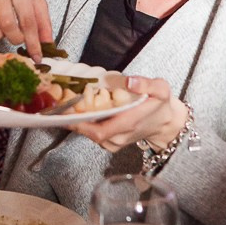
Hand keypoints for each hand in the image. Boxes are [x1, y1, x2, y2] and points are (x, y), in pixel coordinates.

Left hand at [69, 77, 189, 152]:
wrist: (166, 123)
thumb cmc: (160, 105)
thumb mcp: (160, 89)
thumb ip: (146, 84)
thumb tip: (129, 81)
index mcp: (128, 124)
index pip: (98, 131)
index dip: (79, 124)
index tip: (66, 112)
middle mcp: (118, 137)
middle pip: (88, 133)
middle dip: (72, 120)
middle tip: (59, 103)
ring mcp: (114, 142)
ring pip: (89, 135)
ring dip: (76, 122)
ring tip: (65, 105)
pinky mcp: (111, 142)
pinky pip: (93, 135)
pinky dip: (84, 124)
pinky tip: (78, 111)